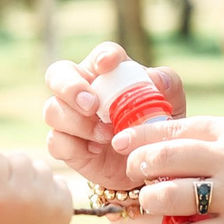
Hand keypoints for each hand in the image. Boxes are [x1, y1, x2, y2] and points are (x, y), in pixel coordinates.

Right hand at [0, 150, 71, 223]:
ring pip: (40, 166)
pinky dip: (47, 189)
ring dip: (29, 177)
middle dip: (10, 170)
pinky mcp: (65, 208)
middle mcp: (26, 196)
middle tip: (5, 188)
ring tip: (20, 197)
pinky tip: (36, 206)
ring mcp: (49, 202)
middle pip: (19, 158)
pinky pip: (57, 181)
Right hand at [41, 42, 188, 190]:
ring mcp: (69, 118)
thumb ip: (170, 86)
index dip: (103, 56)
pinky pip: (54, 141)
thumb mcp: (171, 107)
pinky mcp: (64, 145)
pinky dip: (74, 146)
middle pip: (58, 74)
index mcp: (109, 74)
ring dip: (77, 122)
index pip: (101, 54)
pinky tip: (95, 151)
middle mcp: (82, 90)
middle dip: (70, 87)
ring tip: (106, 135)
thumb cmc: (155, 129)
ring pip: (52, 110)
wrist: (145, 168)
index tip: (108, 64)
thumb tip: (157, 78)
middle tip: (92, 105)